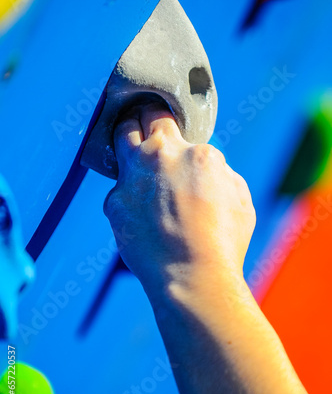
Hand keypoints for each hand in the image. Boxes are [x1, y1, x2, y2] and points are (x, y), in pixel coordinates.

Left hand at [104, 103, 255, 296]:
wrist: (192, 278)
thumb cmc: (223, 242)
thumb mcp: (238, 196)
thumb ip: (217, 169)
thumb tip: (201, 164)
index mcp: (195, 153)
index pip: (172, 121)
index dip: (171, 123)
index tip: (171, 131)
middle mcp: (159, 156)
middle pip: (139, 117)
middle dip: (142, 116)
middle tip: (145, 123)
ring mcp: (131, 179)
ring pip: (121, 141)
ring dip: (127, 139)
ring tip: (136, 153)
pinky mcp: (114, 204)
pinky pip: (118, 189)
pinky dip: (127, 193)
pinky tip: (139, 210)